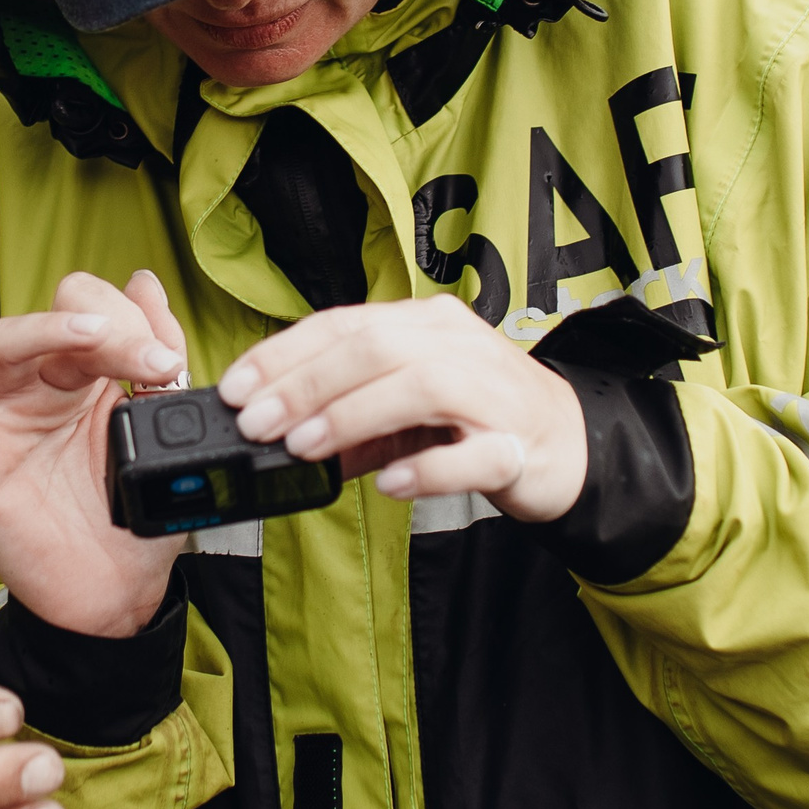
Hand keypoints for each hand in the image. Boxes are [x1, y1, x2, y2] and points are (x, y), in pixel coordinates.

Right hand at [0, 271, 187, 638]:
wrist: (115, 597)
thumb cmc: (134, 519)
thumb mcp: (161, 432)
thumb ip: (158, 359)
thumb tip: (144, 282)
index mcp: (91, 376)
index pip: (99, 312)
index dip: (134, 324)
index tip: (169, 367)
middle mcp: (46, 387)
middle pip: (58, 314)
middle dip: (107, 326)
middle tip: (149, 366)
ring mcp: (8, 419)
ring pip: (6, 344)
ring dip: (48, 328)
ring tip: (90, 337)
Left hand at [216, 297, 589, 522]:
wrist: (572, 446)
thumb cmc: (482, 419)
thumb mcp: (406, 414)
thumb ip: (350, 422)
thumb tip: (279, 439)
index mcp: (427, 325)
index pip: (344, 324)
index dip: (284, 353)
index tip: (236, 388)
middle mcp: (459, 345)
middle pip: (375, 347)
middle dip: (306, 384)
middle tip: (256, 423)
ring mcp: (493, 392)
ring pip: (419, 385)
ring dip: (353, 415)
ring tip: (305, 446)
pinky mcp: (517, 444)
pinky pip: (471, 452)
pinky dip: (427, 467)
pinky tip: (389, 483)